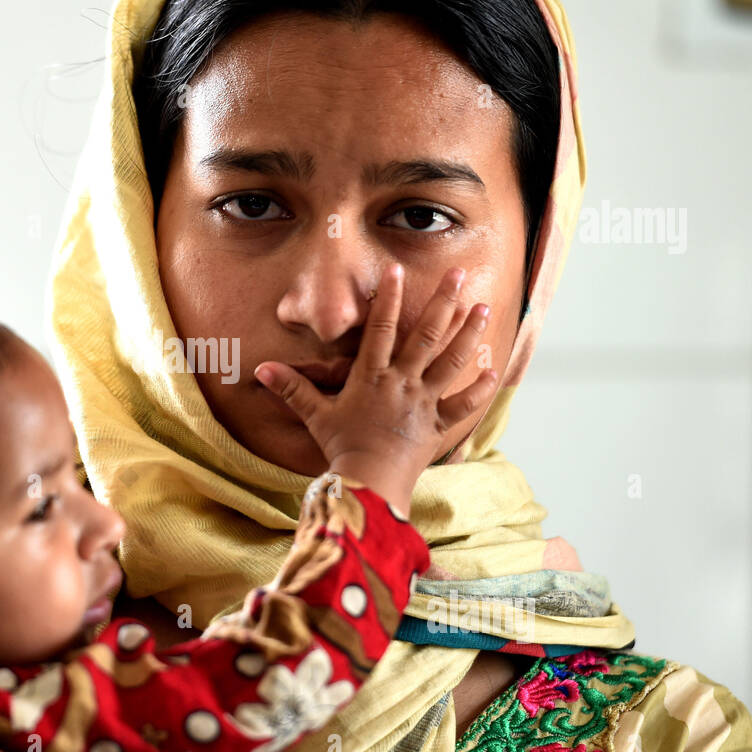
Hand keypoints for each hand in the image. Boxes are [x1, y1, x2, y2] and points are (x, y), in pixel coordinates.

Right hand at [253, 264, 498, 515]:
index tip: (398, 270)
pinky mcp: (437, 425)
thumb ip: (292, 388)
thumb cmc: (341, 448)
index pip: (382, 328)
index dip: (389, 298)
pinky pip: (462, 405)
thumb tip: (260, 370)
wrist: (370, 481)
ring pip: (451, 361)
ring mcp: (424, 402)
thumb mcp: (314, 415)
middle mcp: (402, 382)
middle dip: (443, 302)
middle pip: (427, 335)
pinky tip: (492, 370)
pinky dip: (478, 389)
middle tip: (458, 273)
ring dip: (468, 333)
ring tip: (483, 307)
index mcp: (372, 376)